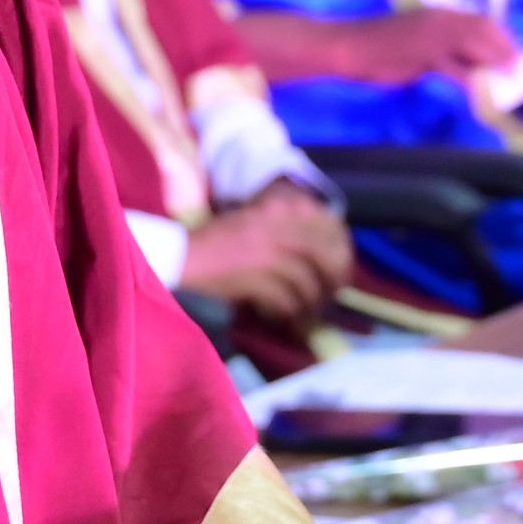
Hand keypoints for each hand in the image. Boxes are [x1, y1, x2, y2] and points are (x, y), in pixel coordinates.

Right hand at [178, 188, 355, 323]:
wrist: (181, 258)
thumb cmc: (218, 242)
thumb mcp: (260, 221)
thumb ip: (293, 229)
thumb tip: (330, 254)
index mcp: (282, 206)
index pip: (332, 225)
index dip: (341, 250)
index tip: (338, 268)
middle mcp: (280, 224)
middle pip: (328, 255)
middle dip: (333, 280)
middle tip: (328, 295)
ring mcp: (268, 251)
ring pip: (309, 282)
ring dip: (309, 302)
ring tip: (303, 312)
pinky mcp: (256, 277)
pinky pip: (287, 301)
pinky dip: (289, 313)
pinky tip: (283, 317)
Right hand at [342, 7, 520, 81]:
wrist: (349, 45)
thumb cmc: (379, 46)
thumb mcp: (419, 43)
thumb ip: (445, 51)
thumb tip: (471, 66)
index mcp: (441, 14)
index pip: (483, 21)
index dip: (503, 39)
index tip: (516, 58)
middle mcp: (442, 19)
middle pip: (486, 30)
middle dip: (506, 51)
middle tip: (519, 73)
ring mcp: (433, 35)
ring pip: (476, 45)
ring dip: (496, 64)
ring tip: (509, 83)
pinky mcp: (423, 54)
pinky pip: (456, 68)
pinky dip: (472, 80)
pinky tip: (481, 92)